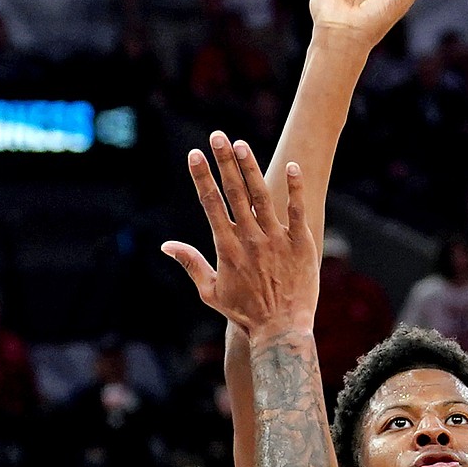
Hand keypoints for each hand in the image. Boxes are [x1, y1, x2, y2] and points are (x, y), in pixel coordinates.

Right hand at [166, 135, 319, 340]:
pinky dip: (294, 188)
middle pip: (234, 192)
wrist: (281, 331)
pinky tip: (292, 166)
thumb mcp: (210, 292)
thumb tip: (166, 245)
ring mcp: (276, 239)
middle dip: (223, 162)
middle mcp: (250, 238)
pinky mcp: (301, 243)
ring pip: (262, 196)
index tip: (194, 154)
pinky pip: (297, 210)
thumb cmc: (245, 314)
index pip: (211, 204)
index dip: (202, 177)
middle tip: (216, 135)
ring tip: (240, 144)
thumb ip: (190, 264)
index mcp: (227, 247)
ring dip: (250, 168)